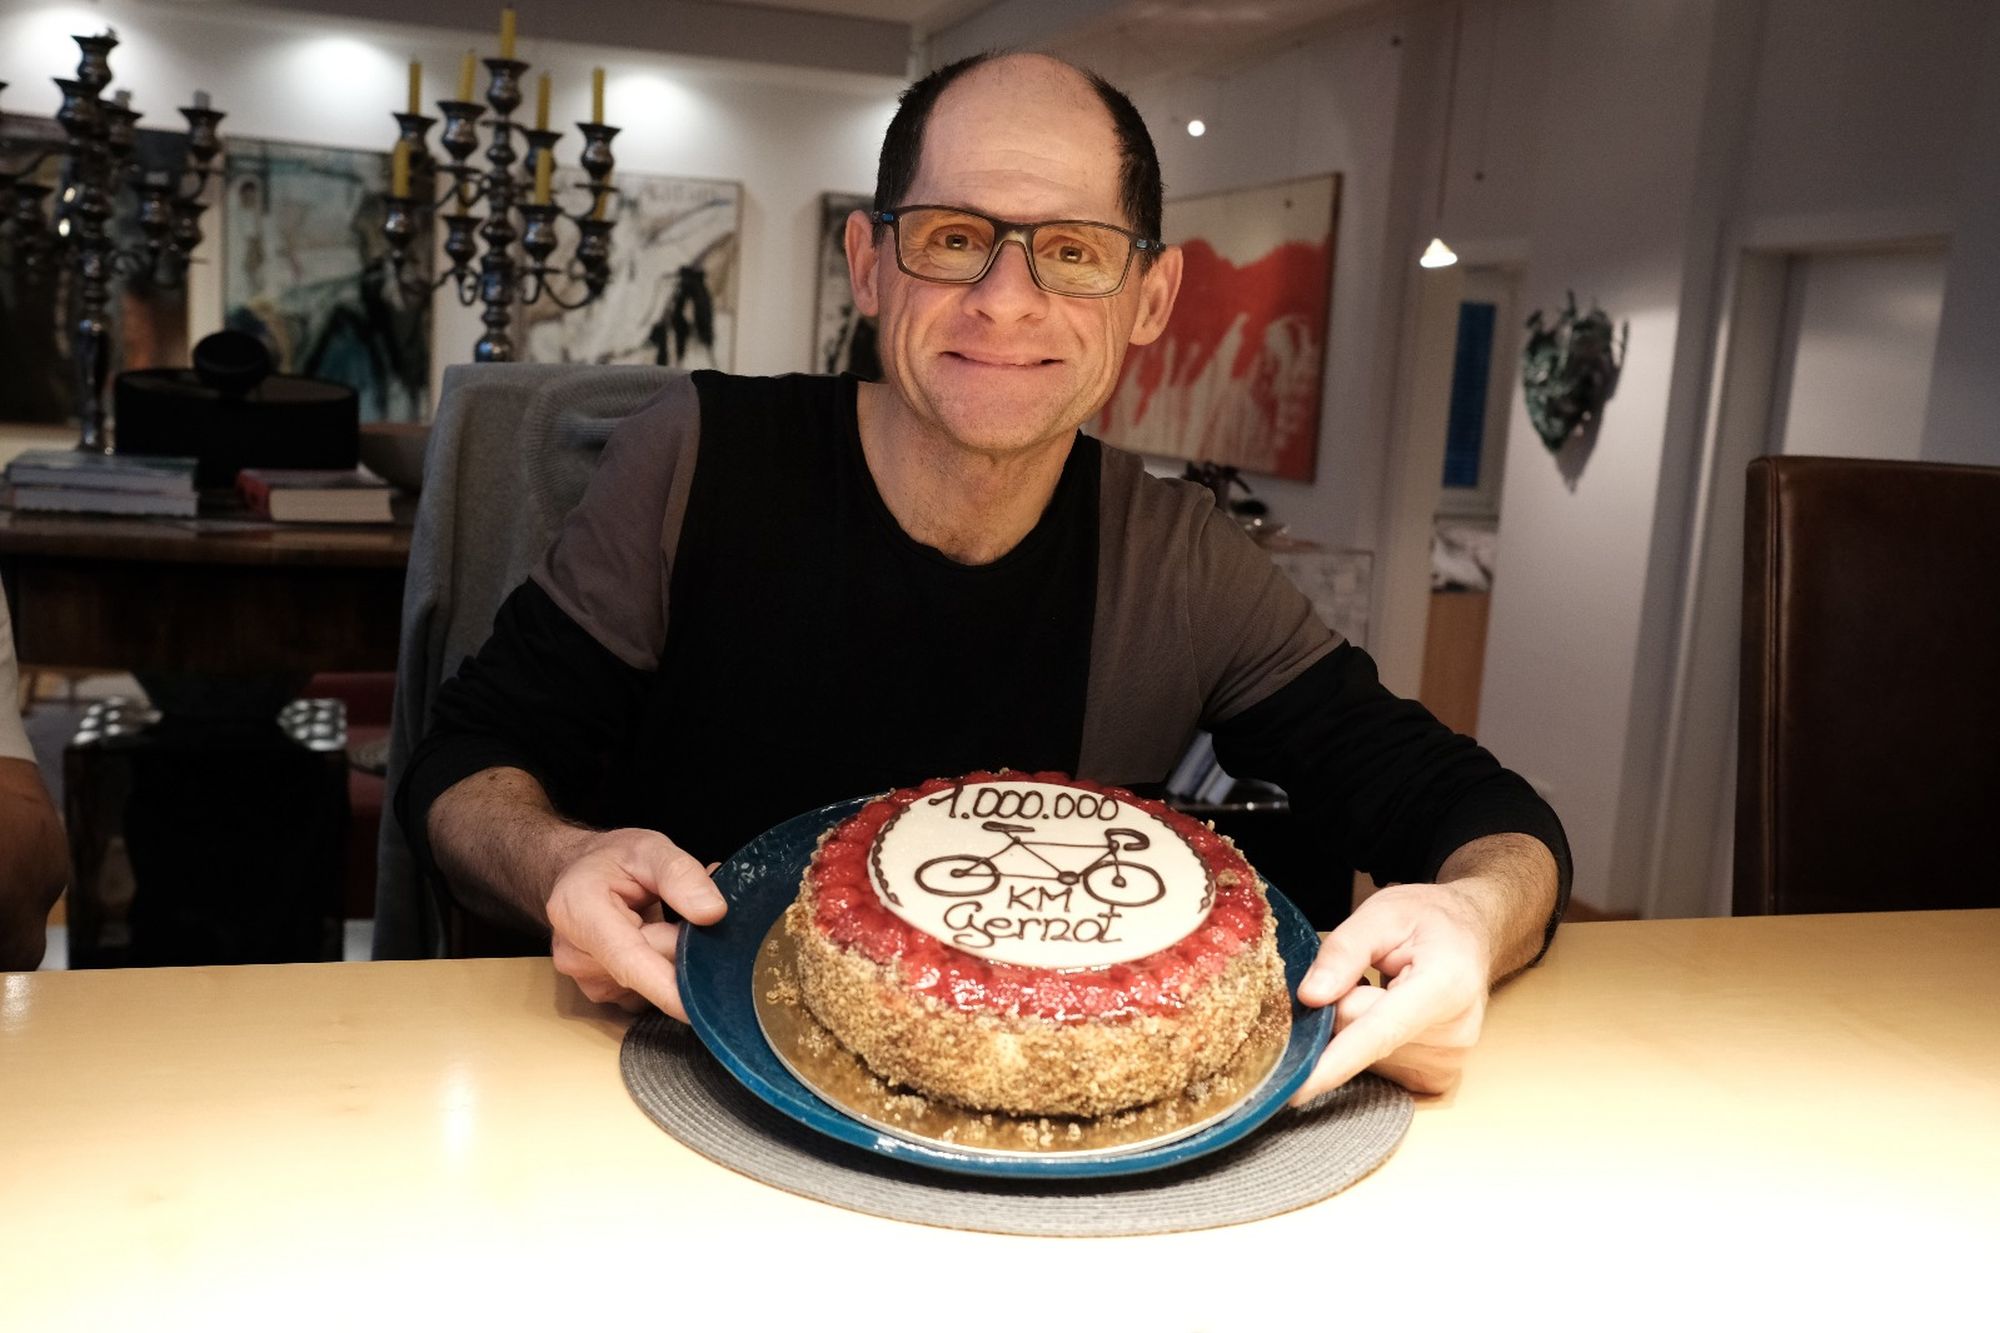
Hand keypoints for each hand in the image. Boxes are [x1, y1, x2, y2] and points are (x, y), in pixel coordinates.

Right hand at [545, 827, 727, 1019]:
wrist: (580, 874)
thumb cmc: (611, 859)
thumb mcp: (649, 848)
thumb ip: (680, 874)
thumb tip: (712, 913)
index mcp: (578, 910)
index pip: (627, 958)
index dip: (664, 985)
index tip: (696, 1008)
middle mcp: (574, 953)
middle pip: (650, 968)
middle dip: (684, 947)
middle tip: (695, 911)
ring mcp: (586, 978)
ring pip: (653, 981)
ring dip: (673, 955)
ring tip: (666, 919)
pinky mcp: (603, 992)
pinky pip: (648, 990)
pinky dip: (663, 968)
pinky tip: (657, 939)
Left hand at [1286, 880, 1495, 1104]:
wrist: (1472, 937)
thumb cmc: (1431, 921)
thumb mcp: (1382, 913)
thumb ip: (1343, 951)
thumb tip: (1310, 997)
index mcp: (1445, 986)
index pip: (1380, 1031)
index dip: (1336, 1060)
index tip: (1300, 1088)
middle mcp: (1453, 1034)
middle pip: (1357, 1036)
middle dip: (1340, 1006)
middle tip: (1364, 975)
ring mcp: (1447, 1063)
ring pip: (1361, 1054)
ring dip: (1356, 1023)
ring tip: (1386, 990)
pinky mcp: (1435, 1079)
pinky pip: (1375, 1065)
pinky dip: (1368, 1041)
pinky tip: (1391, 1013)